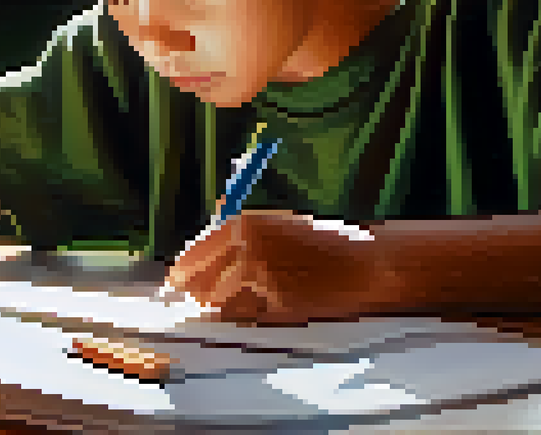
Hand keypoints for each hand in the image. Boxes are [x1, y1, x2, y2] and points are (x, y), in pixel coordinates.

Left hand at [164, 210, 401, 324]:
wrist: (365, 264)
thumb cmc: (324, 245)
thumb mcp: (278, 229)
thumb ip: (240, 241)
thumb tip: (200, 262)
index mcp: (245, 223)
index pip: (196, 252)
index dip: (184, 271)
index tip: (175, 283)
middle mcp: (246, 245)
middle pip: (199, 279)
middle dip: (195, 291)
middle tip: (190, 301)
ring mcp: (259, 274)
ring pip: (219, 301)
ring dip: (221, 306)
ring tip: (235, 304)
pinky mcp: (274, 301)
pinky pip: (246, 316)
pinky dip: (245, 317)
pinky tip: (261, 310)